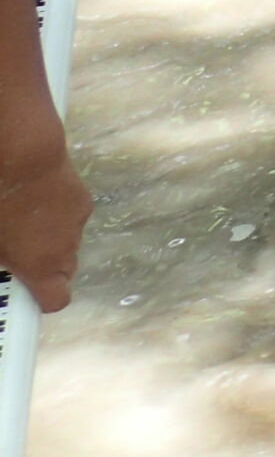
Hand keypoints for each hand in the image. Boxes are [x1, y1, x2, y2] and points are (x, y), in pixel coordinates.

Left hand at [0, 133, 89, 311]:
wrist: (23, 154)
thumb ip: (2, 261)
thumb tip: (3, 261)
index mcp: (43, 265)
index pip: (57, 300)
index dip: (41, 302)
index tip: (24, 299)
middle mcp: (67, 248)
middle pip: (64, 271)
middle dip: (44, 268)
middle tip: (17, 257)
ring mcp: (78, 222)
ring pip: (67, 242)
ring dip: (50, 239)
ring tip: (23, 220)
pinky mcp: (83, 199)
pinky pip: (71, 218)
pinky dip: (56, 215)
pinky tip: (36, 200)